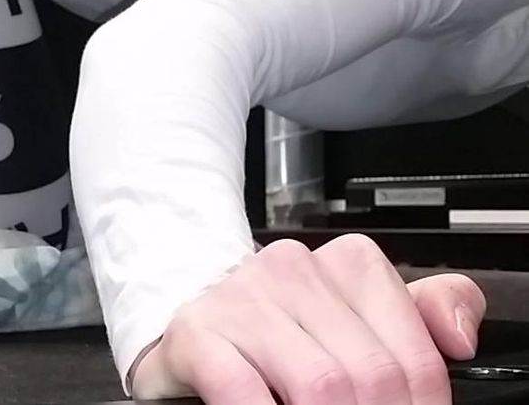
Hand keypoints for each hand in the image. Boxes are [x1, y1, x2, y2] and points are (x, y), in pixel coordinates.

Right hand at [132, 234, 484, 404]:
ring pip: (319, 385)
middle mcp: (293, 270)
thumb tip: (459, 337)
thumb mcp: (359, 312)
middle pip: (370, 377)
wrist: (195, 319)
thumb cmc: (283, 328)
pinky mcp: (198, 331)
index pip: (414, 356)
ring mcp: (242, 298)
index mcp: (344, 263)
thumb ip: (420, 314)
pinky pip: (244, 390)